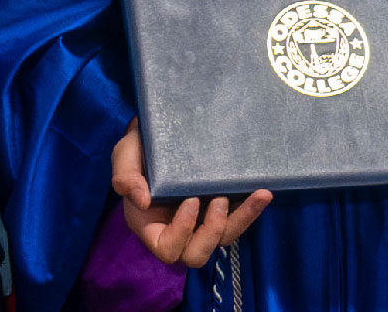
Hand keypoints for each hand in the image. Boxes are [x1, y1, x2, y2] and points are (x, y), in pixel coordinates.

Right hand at [112, 120, 271, 266]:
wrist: (160, 133)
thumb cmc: (138, 150)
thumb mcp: (124, 157)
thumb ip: (125, 178)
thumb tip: (142, 201)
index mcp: (152, 226)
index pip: (167, 249)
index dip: (181, 233)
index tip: (190, 201)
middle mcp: (179, 230)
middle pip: (198, 255)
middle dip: (212, 232)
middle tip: (220, 199)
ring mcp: (201, 220)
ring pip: (224, 239)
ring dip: (242, 220)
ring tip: (259, 195)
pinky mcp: (220, 207)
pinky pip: (237, 219)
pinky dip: (250, 209)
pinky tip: (263, 192)